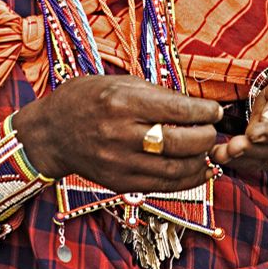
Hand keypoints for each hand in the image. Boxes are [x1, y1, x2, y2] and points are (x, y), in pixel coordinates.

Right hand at [13, 74, 222, 193]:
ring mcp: (119, 163)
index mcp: (122, 101)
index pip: (177, 110)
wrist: (51, 133)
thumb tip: (195, 106)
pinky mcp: (119, 183)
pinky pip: (162, 186)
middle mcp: (121, 134)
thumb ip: (155, 94)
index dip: (204, 112)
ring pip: (175, 170)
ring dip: (200, 161)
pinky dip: (186, 180)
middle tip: (212, 131)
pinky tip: (197, 170)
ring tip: (207, 150)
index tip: (215, 111)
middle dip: (206, 138)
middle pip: (180, 143)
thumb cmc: (85, 99)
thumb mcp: (117, 82)